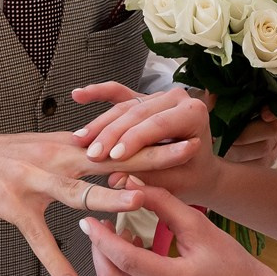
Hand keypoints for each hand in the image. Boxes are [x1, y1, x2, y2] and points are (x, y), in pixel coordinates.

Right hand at [0, 130, 198, 275]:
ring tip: (138, 200)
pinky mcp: (14, 206)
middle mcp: (55, 158)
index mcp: (65, 145)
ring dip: (108, 195)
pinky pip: (38, 238)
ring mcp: (35, 181)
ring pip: (78, 190)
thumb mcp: (38, 147)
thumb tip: (100, 151)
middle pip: (110, 157)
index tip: (183, 134)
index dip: (151, 138)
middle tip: (185, 152)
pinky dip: (55, 261)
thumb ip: (71, 150)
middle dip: (150, 155)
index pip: (115, 141)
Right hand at [71, 83, 221, 201]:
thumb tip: (116, 179)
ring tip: (79, 140)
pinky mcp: (142, 98)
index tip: (112, 158)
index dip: (133, 140)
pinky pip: (117, 93)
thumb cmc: (190, 177)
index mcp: (193, 113)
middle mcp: (178, 98)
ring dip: (100, 124)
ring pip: (123, 107)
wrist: (197, 170)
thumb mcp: (173, 182)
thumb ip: (146, 177)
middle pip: (138, 113)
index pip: (158, 124)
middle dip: (112, 135)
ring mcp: (159, 96)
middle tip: (91, 154)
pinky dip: (97, 93)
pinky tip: (79, 95)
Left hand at [78, 185, 276, 275]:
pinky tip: (133, 255)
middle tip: (96, 227)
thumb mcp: (200, 227)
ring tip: (116, 237)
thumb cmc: (230, 261)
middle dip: (97, 252)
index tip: (89, 220)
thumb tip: (131, 183)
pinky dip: (123, 274)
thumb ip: (163, 203)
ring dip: (107, 262)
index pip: (127, 260)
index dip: (102, 239)